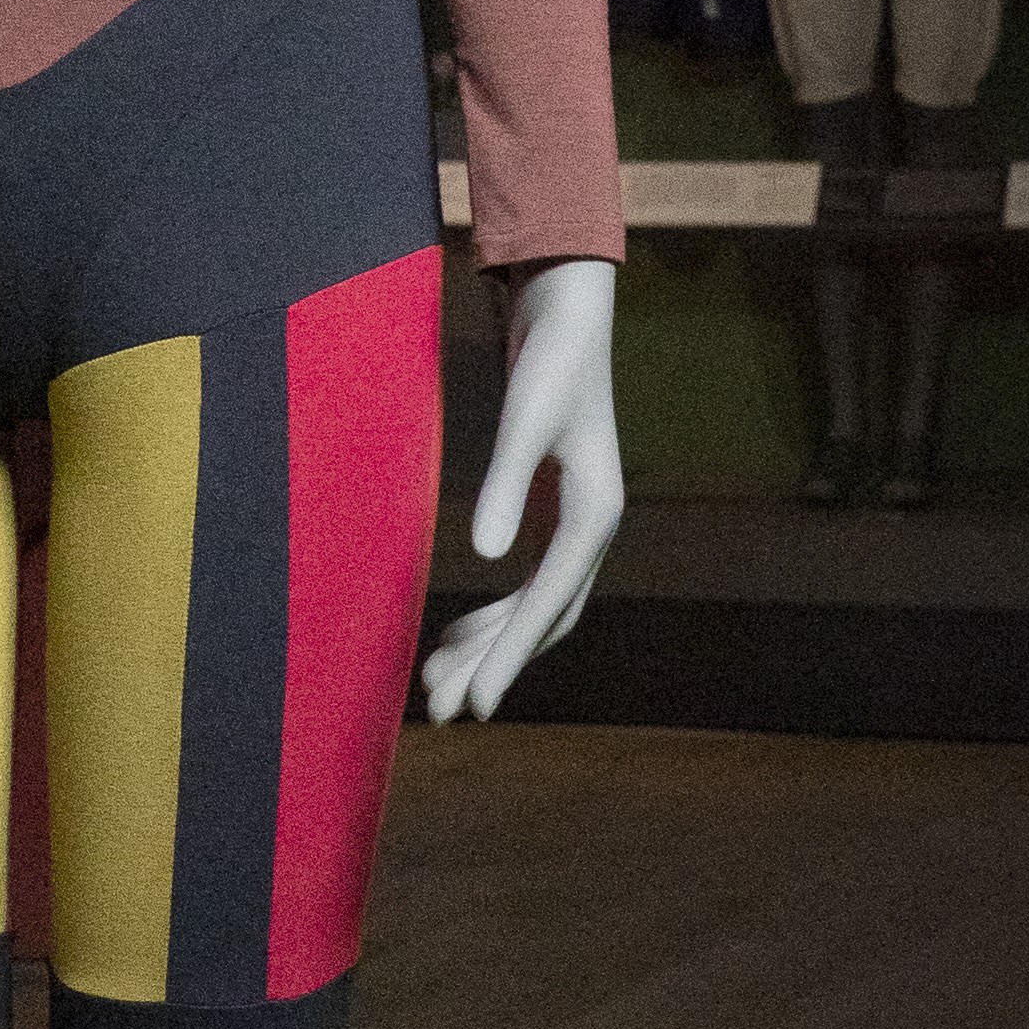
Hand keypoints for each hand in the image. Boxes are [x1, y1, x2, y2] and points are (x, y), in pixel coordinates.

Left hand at [420, 256, 621, 726]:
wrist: (567, 316)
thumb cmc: (550, 361)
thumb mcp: (524, 419)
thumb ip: (503, 483)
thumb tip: (483, 555)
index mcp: (594, 515)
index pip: (550, 604)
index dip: (510, 658)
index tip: (477, 705)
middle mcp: (591, 530)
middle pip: (543, 622)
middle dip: (493, 667)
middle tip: (441, 713)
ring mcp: (572, 525)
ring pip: (532, 610)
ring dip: (487, 648)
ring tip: (433, 687)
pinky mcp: (549, 514)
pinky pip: (523, 588)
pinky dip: (489, 617)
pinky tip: (451, 639)